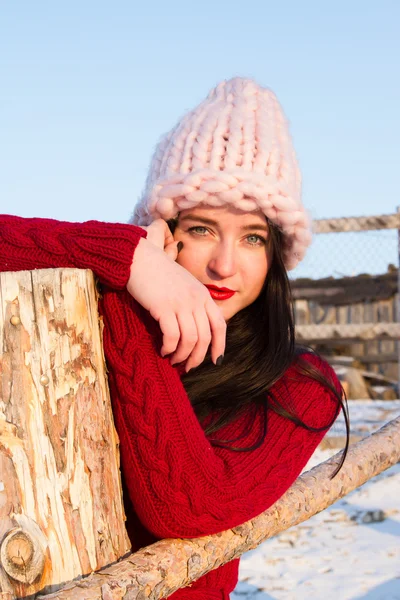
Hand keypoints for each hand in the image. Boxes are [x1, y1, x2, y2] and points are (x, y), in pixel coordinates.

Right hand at [128, 220, 225, 370]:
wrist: (138, 258)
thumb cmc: (158, 273)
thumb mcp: (184, 285)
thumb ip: (193, 302)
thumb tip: (195, 327)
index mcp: (203, 295)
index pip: (220, 325)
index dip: (220, 346)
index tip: (215, 360)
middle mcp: (196, 300)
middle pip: (205, 337)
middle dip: (197, 357)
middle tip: (187, 367)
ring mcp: (181, 303)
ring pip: (190, 340)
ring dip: (182, 355)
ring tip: (173, 360)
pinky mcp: (164, 307)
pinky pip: (172, 336)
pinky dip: (169, 348)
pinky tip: (162, 350)